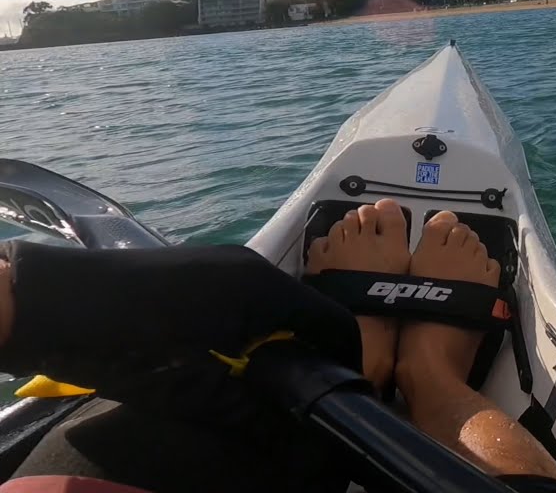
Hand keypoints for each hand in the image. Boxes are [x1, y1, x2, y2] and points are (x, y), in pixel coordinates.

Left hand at [0, 240, 359, 426]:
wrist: (55, 305)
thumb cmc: (132, 347)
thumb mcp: (195, 393)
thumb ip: (254, 415)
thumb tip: (303, 449)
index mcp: (263, 289)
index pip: (332, 322)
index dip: (346, 363)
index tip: (344, 400)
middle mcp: (253, 266)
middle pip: (306, 314)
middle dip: (310, 358)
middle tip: (303, 402)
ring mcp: (225, 262)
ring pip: (275, 307)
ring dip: (278, 346)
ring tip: (264, 388)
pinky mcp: (200, 269)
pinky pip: (247, 299)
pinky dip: (252, 331)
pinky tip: (228, 360)